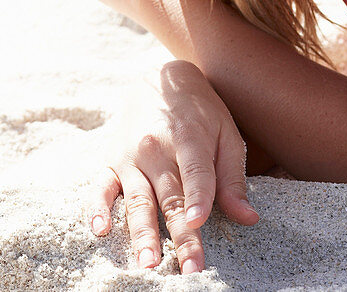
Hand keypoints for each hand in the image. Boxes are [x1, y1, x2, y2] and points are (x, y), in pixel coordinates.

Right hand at [87, 60, 259, 273]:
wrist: (160, 78)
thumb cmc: (200, 111)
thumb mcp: (226, 133)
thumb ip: (233, 177)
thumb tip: (248, 218)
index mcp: (188, 135)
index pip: (195, 170)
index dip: (198, 195)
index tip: (200, 220)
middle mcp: (155, 146)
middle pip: (170, 196)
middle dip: (180, 235)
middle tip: (189, 269)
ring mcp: (130, 155)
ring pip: (137, 199)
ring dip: (142, 233)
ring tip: (149, 263)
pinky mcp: (111, 161)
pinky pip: (101, 187)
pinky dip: (97, 208)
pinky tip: (100, 230)